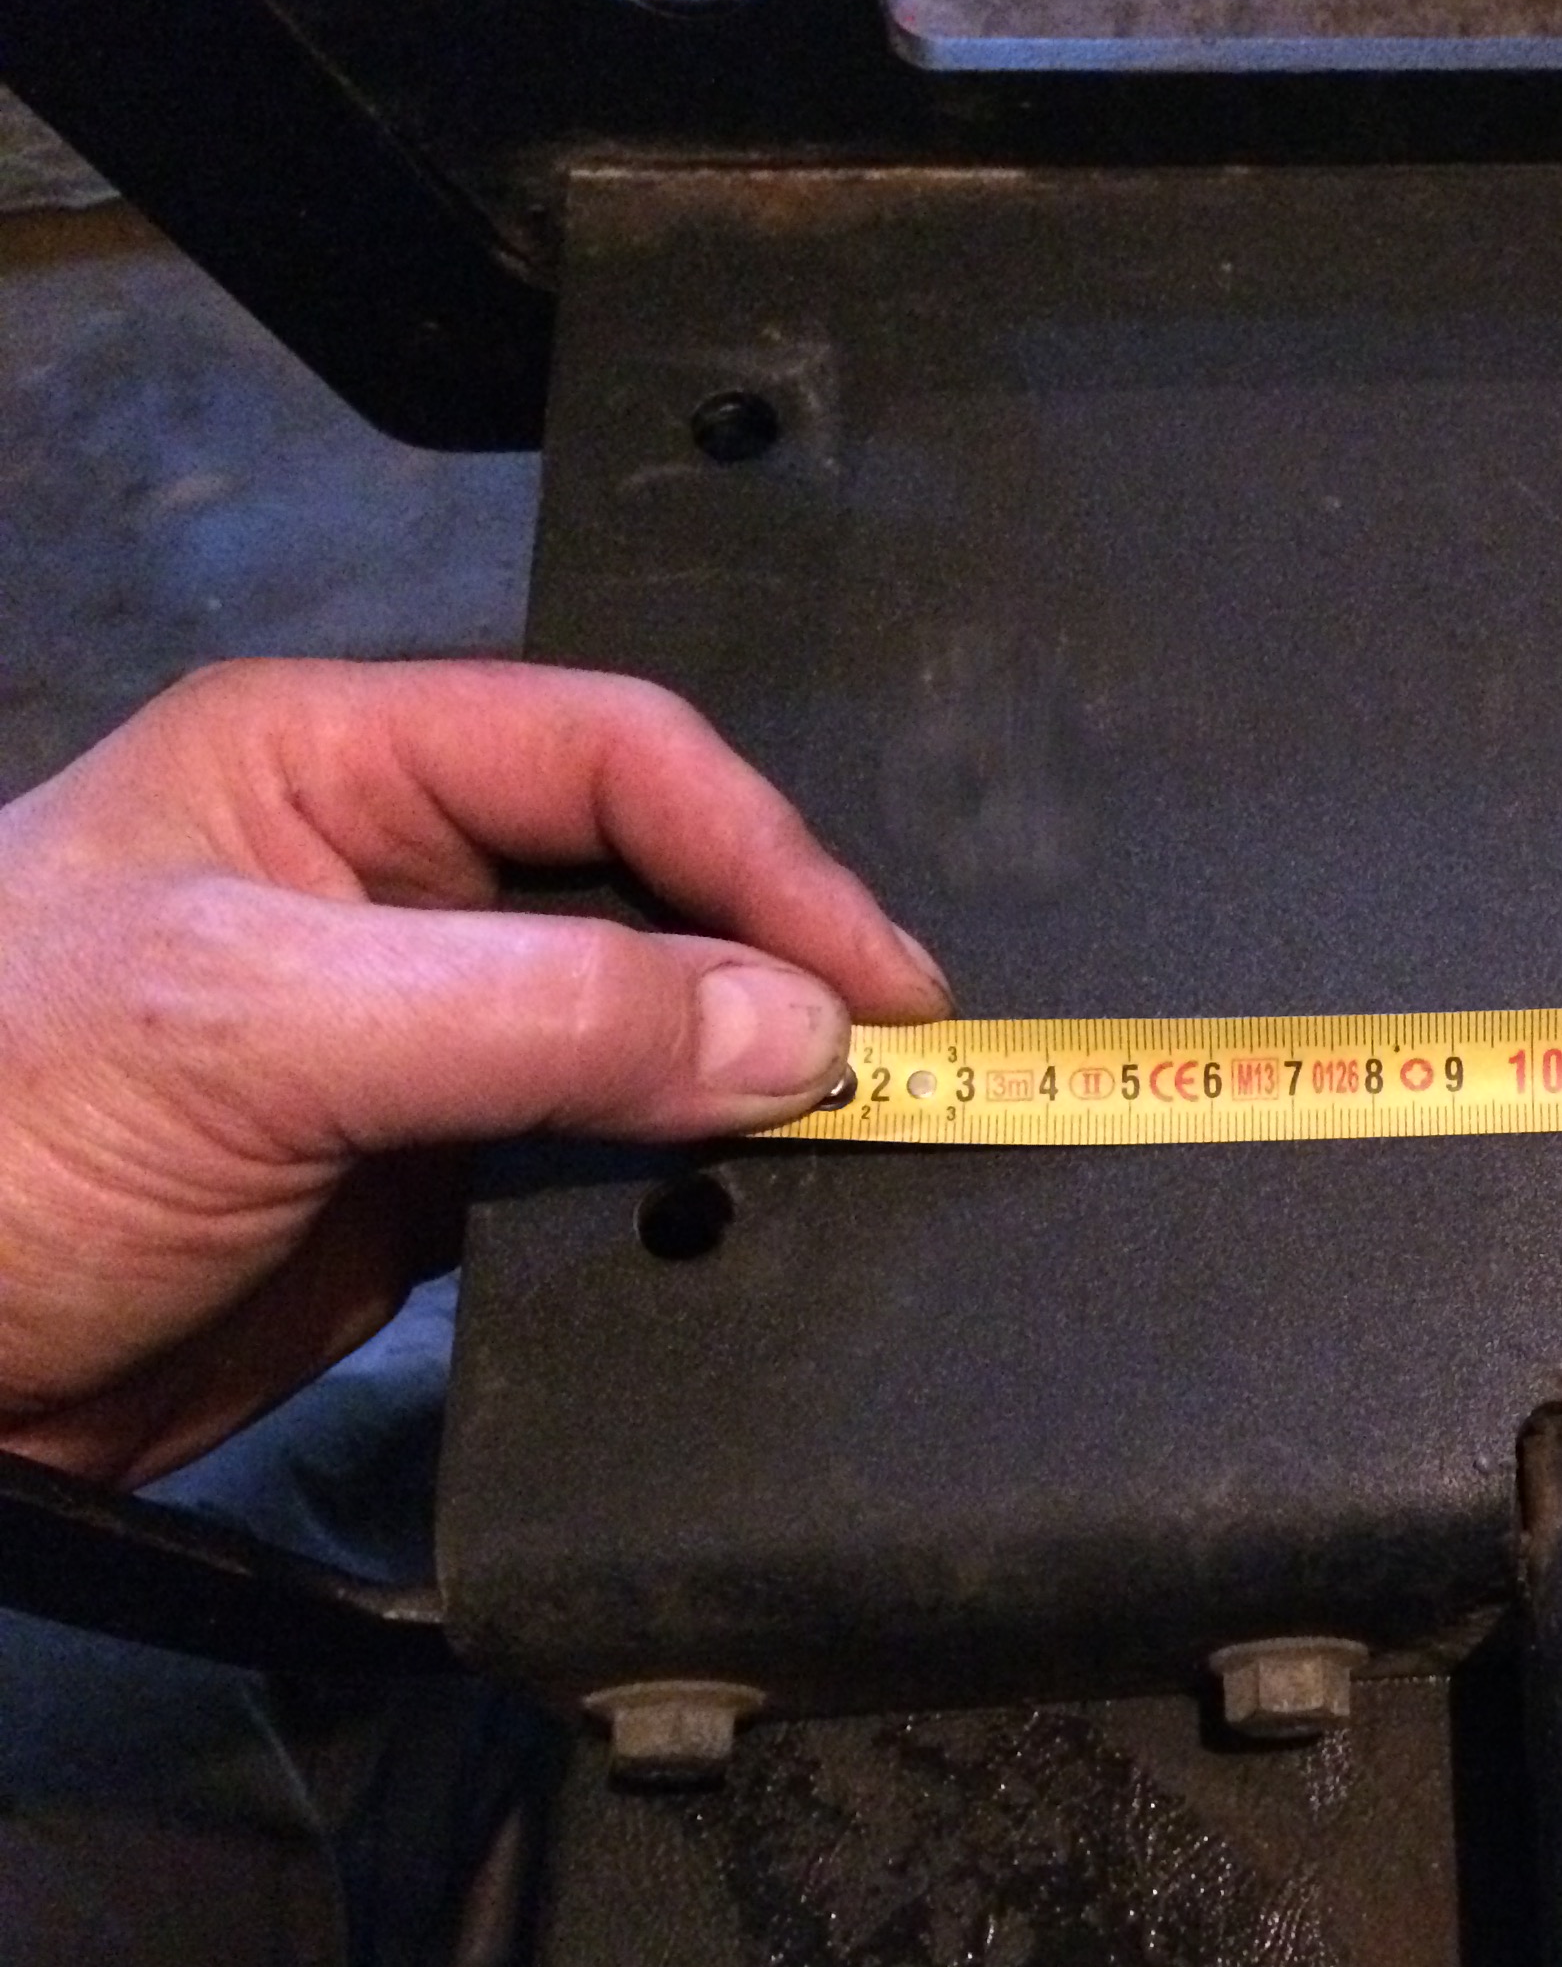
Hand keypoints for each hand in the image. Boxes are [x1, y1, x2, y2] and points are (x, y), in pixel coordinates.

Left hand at [0, 659, 949, 1484]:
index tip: (879, 986)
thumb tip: (803, 1034)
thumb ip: (546, 1010)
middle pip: (652, 878)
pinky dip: (684, 1180)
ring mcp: (413, 1029)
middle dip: (776, 962)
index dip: (768, 854)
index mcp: (334, 762)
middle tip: (895, 1073)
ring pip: (643, 1019)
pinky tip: (745, 1212)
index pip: (617, 754)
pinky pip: (600, 1149)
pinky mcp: (424, 1175)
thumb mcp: (261, 1026)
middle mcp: (391, 873)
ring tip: (851, 1144)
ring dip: (743, 1077)